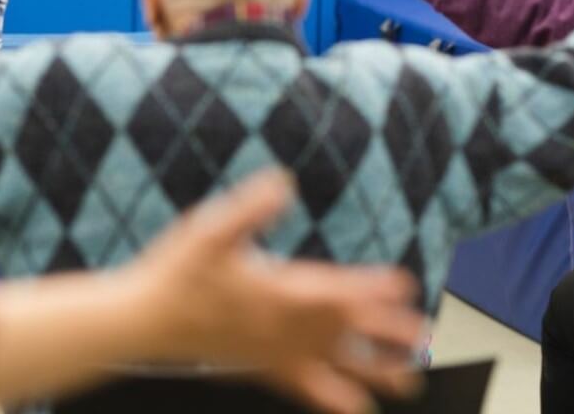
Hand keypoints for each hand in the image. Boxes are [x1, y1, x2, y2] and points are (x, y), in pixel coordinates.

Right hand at [127, 169, 422, 413]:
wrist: (144, 323)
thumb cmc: (174, 273)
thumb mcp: (208, 229)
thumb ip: (249, 207)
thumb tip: (282, 182)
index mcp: (275, 291)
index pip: (333, 290)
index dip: (370, 288)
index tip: (405, 285)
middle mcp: (281, 327)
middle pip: (346, 330)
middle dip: (389, 334)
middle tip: (429, 340)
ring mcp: (272, 351)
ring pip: (334, 365)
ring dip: (374, 371)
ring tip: (411, 383)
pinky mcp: (259, 367)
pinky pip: (303, 388)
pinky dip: (331, 399)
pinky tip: (353, 409)